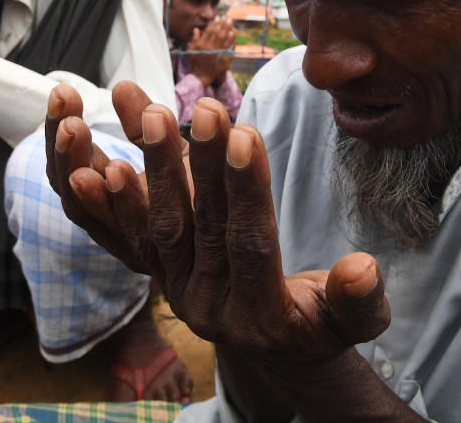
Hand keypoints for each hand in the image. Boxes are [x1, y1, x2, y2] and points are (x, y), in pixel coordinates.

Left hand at [46, 82, 398, 419]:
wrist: (274, 351)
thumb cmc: (318, 326)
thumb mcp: (349, 324)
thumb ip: (358, 302)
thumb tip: (365, 269)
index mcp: (262, 315)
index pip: (252, 243)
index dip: (249, 190)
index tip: (245, 135)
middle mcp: (210, 307)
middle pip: (203, 226)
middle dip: (203, 164)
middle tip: (203, 109)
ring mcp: (178, 290)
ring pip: (163, 225)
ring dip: (157, 169)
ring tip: (151, 116)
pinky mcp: (158, 275)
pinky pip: (131, 238)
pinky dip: (115, 203)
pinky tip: (96, 167)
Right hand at [187, 17, 234, 87]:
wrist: (201, 75)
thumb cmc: (196, 62)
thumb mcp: (191, 50)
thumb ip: (194, 39)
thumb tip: (196, 29)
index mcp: (201, 45)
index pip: (209, 31)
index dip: (214, 23)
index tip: (219, 17)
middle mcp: (209, 48)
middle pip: (217, 32)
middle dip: (222, 23)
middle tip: (227, 17)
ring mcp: (217, 53)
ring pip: (223, 38)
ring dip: (227, 28)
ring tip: (230, 21)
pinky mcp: (223, 58)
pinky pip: (228, 47)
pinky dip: (230, 39)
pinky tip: (232, 32)